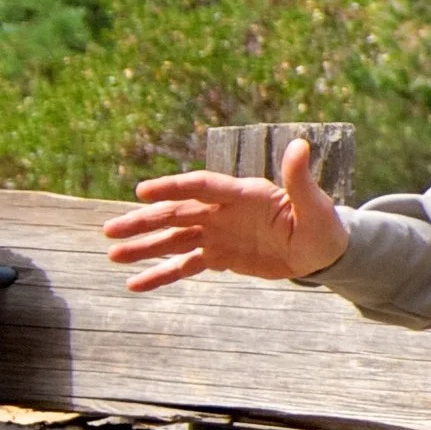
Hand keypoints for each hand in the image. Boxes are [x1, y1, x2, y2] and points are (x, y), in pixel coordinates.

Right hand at [100, 138, 349, 292]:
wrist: (322, 252)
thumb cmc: (321, 224)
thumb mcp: (315, 205)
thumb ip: (300, 178)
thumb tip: (300, 144)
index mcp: (243, 194)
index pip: (203, 186)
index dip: (173, 186)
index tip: (142, 191)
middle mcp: (223, 212)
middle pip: (178, 213)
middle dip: (144, 221)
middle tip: (109, 230)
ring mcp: (218, 234)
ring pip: (174, 239)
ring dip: (144, 247)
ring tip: (112, 254)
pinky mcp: (219, 257)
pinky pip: (185, 266)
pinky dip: (161, 275)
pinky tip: (135, 285)